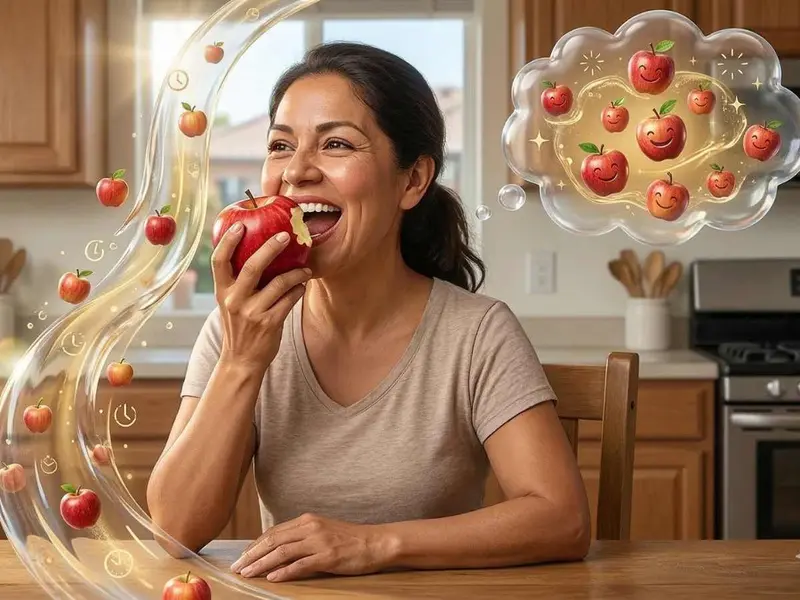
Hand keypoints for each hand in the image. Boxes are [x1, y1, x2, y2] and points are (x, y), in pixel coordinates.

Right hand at [212, 225, 311, 370]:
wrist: (241, 361)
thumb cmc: (239, 327)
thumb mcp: (230, 304)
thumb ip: (238, 282)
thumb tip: (256, 252)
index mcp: (222, 292)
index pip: (218, 261)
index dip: (228, 241)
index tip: (240, 225)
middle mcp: (234, 300)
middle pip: (252, 266)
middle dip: (270, 248)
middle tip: (285, 236)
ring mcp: (252, 313)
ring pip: (279, 283)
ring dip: (296, 272)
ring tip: (305, 269)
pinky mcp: (269, 323)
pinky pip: (289, 299)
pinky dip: (298, 289)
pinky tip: (302, 285)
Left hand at [230, 513, 394, 581]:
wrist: (376, 542)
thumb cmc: (351, 540)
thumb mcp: (323, 531)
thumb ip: (303, 537)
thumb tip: (280, 548)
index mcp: (307, 520)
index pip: (274, 532)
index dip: (255, 545)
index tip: (243, 556)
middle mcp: (310, 527)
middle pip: (273, 540)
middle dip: (252, 554)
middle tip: (237, 567)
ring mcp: (319, 541)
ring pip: (282, 552)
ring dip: (262, 563)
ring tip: (248, 573)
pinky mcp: (328, 556)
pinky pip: (301, 564)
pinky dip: (284, 571)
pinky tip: (272, 578)